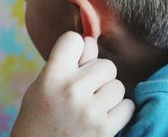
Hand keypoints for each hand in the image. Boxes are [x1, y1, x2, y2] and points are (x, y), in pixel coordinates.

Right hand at [11, 31, 134, 136]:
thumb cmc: (40, 115)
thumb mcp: (43, 84)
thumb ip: (67, 62)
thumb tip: (91, 40)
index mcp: (52, 76)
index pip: (73, 39)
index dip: (75, 48)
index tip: (73, 62)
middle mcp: (71, 90)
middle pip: (106, 64)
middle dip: (99, 76)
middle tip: (85, 90)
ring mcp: (89, 110)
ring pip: (118, 85)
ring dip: (109, 95)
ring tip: (92, 106)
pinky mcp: (104, 129)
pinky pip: (127, 106)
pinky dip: (119, 111)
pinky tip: (103, 117)